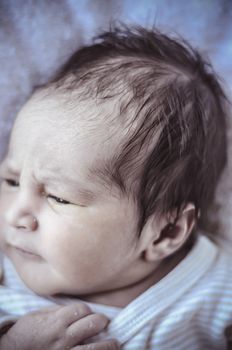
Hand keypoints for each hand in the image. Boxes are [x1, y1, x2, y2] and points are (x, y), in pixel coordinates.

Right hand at [0, 303, 119, 349]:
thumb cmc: (24, 334)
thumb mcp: (36, 316)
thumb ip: (56, 310)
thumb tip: (73, 308)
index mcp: (56, 321)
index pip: (82, 310)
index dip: (87, 310)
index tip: (87, 313)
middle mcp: (63, 338)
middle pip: (92, 324)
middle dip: (101, 321)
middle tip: (104, 322)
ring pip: (95, 348)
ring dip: (108, 344)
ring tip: (115, 343)